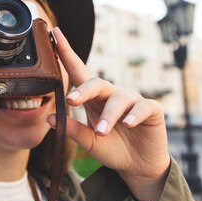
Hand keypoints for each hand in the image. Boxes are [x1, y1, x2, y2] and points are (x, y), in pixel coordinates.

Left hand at [47, 27, 170, 200]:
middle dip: (84, 90)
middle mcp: (112, 95)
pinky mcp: (152, 110)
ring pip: (118, 99)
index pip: (78, 73)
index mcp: (94, 99)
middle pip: (97, 83)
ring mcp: (132, 101)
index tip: (54, 35)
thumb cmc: (112, 148)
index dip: (66, 53)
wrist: (138, 166)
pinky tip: (128, 124)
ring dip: (109, 115)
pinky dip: (134, 115)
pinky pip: (142, 107)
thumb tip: (50, 118)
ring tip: (101, 132)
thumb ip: (73, 130)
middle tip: (72, 101)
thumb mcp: (89, 142)